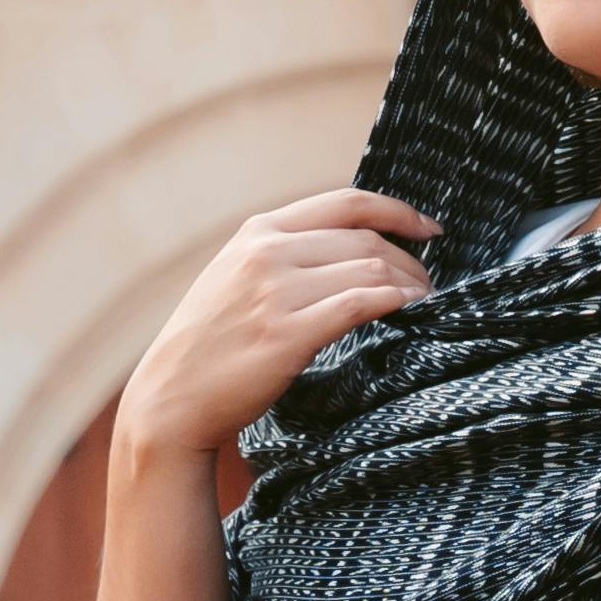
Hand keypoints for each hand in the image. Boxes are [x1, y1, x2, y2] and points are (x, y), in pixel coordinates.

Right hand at [124, 188, 438, 460]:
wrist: (170, 397)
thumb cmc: (210, 345)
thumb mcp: (235, 277)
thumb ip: (283, 255)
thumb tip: (354, 249)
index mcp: (258, 232)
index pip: (346, 203)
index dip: (398, 211)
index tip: (429, 228)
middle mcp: (266, 253)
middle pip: (365, 239)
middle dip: (410, 260)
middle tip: (429, 284)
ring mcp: (275, 292)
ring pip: (369, 269)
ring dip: (409, 285)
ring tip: (424, 302)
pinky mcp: (286, 335)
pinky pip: (358, 305)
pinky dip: (393, 303)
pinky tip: (409, 312)